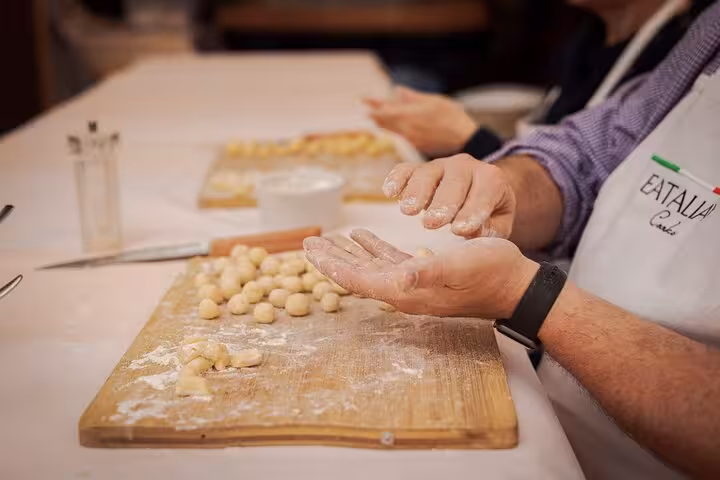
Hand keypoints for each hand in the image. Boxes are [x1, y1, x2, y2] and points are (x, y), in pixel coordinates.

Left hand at [303, 229, 537, 318]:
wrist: (515, 285)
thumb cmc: (490, 273)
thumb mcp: (460, 267)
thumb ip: (428, 273)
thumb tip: (399, 279)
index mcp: (406, 290)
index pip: (358, 280)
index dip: (332, 266)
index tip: (310, 251)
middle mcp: (404, 291)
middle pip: (357, 275)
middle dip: (331, 259)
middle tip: (306, 243)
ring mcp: (413, 284)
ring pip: (369, 268)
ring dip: (346, 253)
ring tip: (325, 240)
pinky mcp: (422, 274)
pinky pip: (388, 261)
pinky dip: (371, 249)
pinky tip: (362, 237)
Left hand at [363, 86, 477, 155]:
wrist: (463, 136)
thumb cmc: (451, 115)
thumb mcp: (432, 100)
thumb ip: (412, 97)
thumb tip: (396, 90)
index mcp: (409, 115)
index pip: (382, 111)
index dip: (370, 106)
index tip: (359, 100)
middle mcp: (406, 129)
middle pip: (383, 121)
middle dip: (372, 113)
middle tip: (361, 105)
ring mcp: (409, 138)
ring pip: (390, 128)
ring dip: (381, 120)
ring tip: (372, 113)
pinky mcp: (415, 143)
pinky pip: (399, 134)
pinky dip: (392, 126)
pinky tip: (391, 123)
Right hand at [383, 154, 516, 237]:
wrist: (480, 188)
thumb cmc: (489, 212)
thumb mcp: (498, 223)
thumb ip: (490, 229)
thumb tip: (471, 232)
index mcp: (492, 179)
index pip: (485, 193)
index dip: (473, 212)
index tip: (459, 230)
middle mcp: (466, 166)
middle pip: (454, 182)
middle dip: (442, 204)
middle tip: (431, 224)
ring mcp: (441, 165)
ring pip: (427, 173)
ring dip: (417, 192)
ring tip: (408, 211)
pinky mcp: (419, 168)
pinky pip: (406, 169)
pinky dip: (397, 179)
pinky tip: (389, 192)